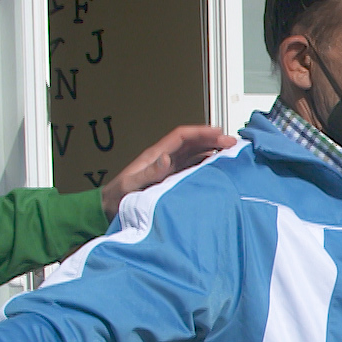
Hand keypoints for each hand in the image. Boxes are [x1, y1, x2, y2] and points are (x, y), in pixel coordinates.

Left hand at [102, 125, 234, 217]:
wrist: (109, 209)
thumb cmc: (118, 198)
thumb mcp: (132, 185)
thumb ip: (149, 173)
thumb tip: (166, 158)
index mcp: (156, 155)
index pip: (181, 137)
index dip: (200, 132)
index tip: (218, 132)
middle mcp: (164, 159)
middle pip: (192, 143)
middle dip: (212, 139)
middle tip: (232, 143)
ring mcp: (168, 169)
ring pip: (194, 153)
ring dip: (211, 150)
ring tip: (229, 152)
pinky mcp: (171, 179)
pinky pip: (192, 167)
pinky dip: (205, 163)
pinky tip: (216, 167)